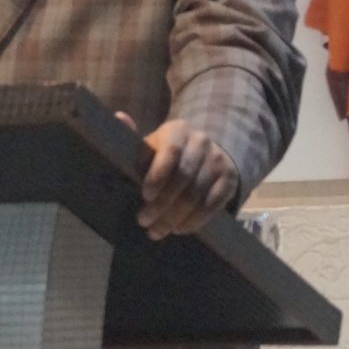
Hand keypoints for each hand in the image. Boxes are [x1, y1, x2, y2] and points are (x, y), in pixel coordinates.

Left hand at [116, 112, 237, 238]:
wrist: (205, 154)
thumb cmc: (167, 152)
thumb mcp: (152, 144)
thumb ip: (133, 136)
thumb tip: (119, 117)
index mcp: (179, 130)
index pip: (171, 152)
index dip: (158, 176)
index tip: (144, 196)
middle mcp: (202, 142)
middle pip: (184, 178)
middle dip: (162, 204)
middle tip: (144, 221)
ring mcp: (218, 161)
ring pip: (197, 196)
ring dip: (175, 218)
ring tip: (157, 230)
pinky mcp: (229, 180)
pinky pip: (213, 206)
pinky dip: (194, 221)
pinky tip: (179, 229)